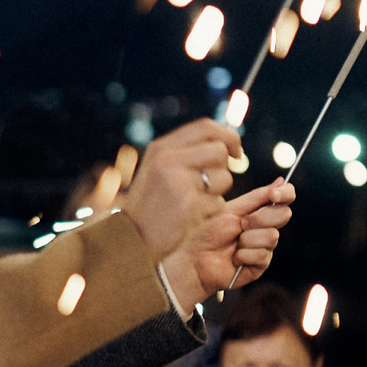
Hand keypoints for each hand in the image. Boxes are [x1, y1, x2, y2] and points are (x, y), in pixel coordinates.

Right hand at [117, 120, 232, 261]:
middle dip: (223, 168)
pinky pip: (219, 202)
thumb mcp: (159, 169)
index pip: (206, 127)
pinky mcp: (190, 205)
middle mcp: (168, 160)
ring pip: (224, 177)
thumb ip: (187, 152)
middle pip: (219, 150)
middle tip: (209, 184)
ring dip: (218, 192)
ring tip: (194, 201)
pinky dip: (211, 211)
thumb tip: (228, 142)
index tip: (235, 152)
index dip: (228, 136)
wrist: (131, 239)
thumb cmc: (151, 204)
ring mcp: (178, 182)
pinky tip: (192, 217)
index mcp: (161, 148)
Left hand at [164, 178, 293, 300]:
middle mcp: (265, 229)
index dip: (285, 194)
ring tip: (233, 243)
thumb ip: (257, 197)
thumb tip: (280, 181)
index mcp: (259, 212)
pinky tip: (233, 258)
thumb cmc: (205, 233)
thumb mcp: (231, 210)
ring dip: (247, 239)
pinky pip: (263, 255)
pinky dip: (244, 255)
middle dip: (259, 218)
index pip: (284, 199)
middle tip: (241, 224)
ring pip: (272, 236)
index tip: (274, 194)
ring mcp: (264, 247)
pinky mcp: (259, 266)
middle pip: (284, 215)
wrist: (191, 259)